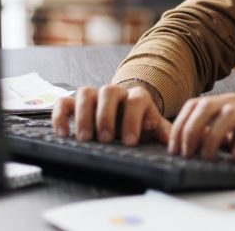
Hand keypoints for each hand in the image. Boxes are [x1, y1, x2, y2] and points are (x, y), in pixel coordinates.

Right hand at [52, 84, 170, 145]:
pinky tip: (62, 133)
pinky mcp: (76, 104)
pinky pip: (64, 102)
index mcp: (138, 97)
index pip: (136, 100)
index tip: (129, 141)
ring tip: (84, 138)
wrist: (127, 114)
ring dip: (83, 115)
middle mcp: (116, 93)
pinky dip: (60, 115)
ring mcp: (94, 97)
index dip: (133, 119)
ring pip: (86, 93)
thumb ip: (165, 133)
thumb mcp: (155, 128)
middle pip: (109, 92)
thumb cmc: (141, 124)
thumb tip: (174, 142)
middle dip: (106, 116)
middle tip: (104, 138)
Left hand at [167, 93, 234, 171]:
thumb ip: (212, 134)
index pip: (195, 104)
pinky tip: (234, 158)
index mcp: (227, 104)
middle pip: (206, 106)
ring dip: (211, 137)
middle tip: (184, 154)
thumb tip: (183, 144)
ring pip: (227, 115)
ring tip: (207, 158)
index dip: (179, 125)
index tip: (173, 148)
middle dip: (190, 130)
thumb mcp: (232, 136)